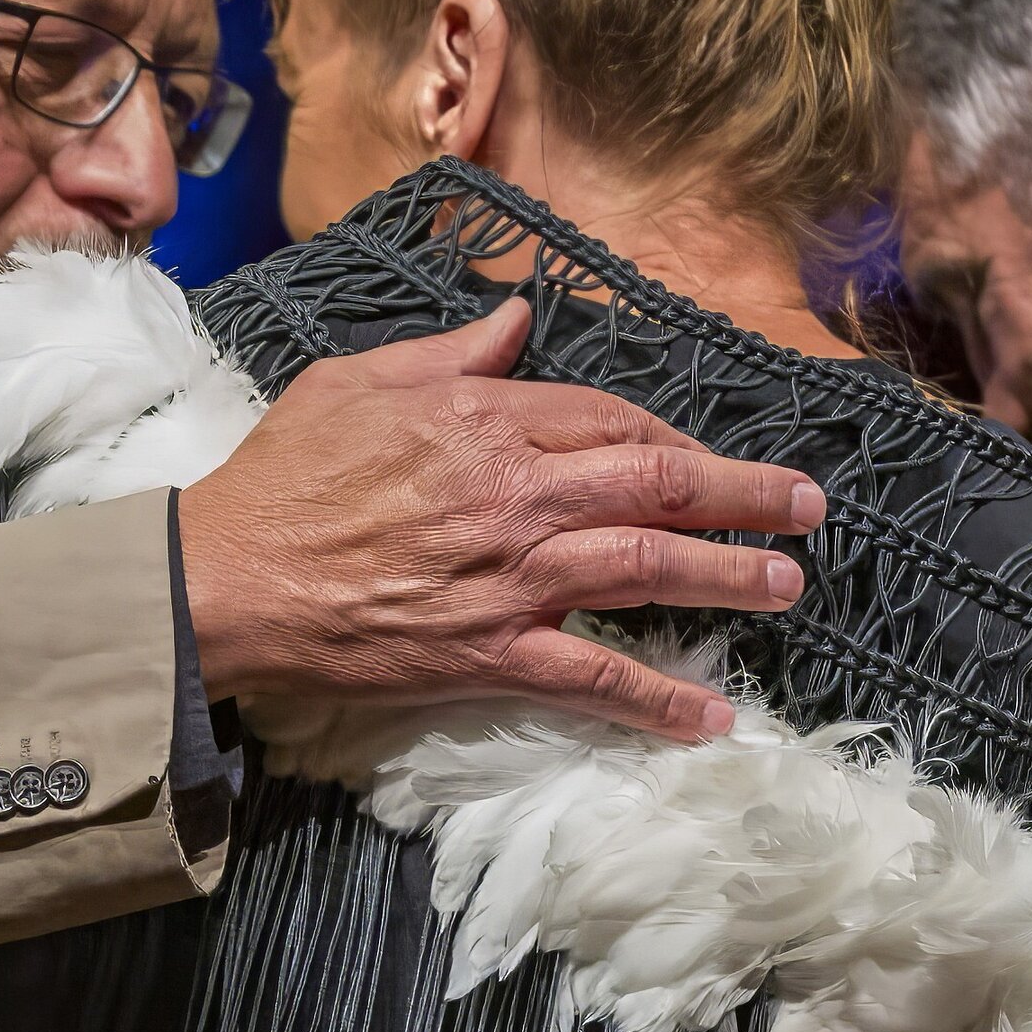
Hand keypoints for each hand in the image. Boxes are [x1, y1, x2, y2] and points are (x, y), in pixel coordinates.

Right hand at [178, 299, 824, 742]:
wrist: (226, 581)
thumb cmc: (281, 477)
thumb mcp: (359, 381)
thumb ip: (452, 353)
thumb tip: (518, 316)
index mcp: (485, 423)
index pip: (610, 421)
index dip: (672, 437)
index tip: (705, 456)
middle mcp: (515, 496)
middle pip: (657, 485)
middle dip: (745, 494)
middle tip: (806, 507)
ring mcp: (510, 579)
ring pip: (648, 569)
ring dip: (729, 576)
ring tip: (786, 584)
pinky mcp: (491, 653)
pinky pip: (593, 677)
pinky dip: (658, 698)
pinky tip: (713, 715)